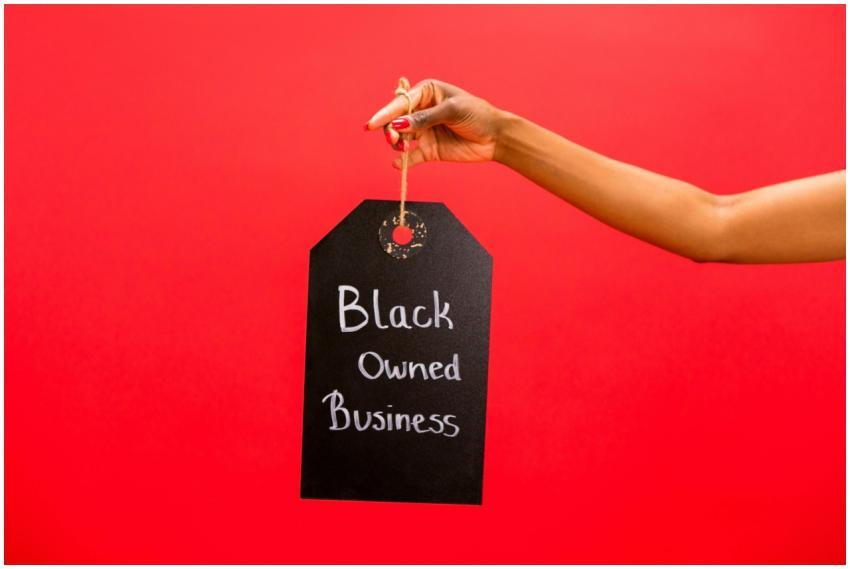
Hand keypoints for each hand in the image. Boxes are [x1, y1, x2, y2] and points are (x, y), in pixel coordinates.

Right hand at [365, 79, 505, 168]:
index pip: (401, 102)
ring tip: (404, 147)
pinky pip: (410, 156)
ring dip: (397, 143)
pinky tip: (397, 164)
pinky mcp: (429, 150)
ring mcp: (424, 131)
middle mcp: (422, 111)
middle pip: (395, 120)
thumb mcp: (452, 111)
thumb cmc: (477, 115)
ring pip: (400, 138)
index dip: (385, 113)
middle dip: (390, 130)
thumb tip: (399, 124)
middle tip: (394, 139)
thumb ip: (425, 118)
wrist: (496, 137)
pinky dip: (402, 160)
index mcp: (427, 93)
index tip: (371, 124)